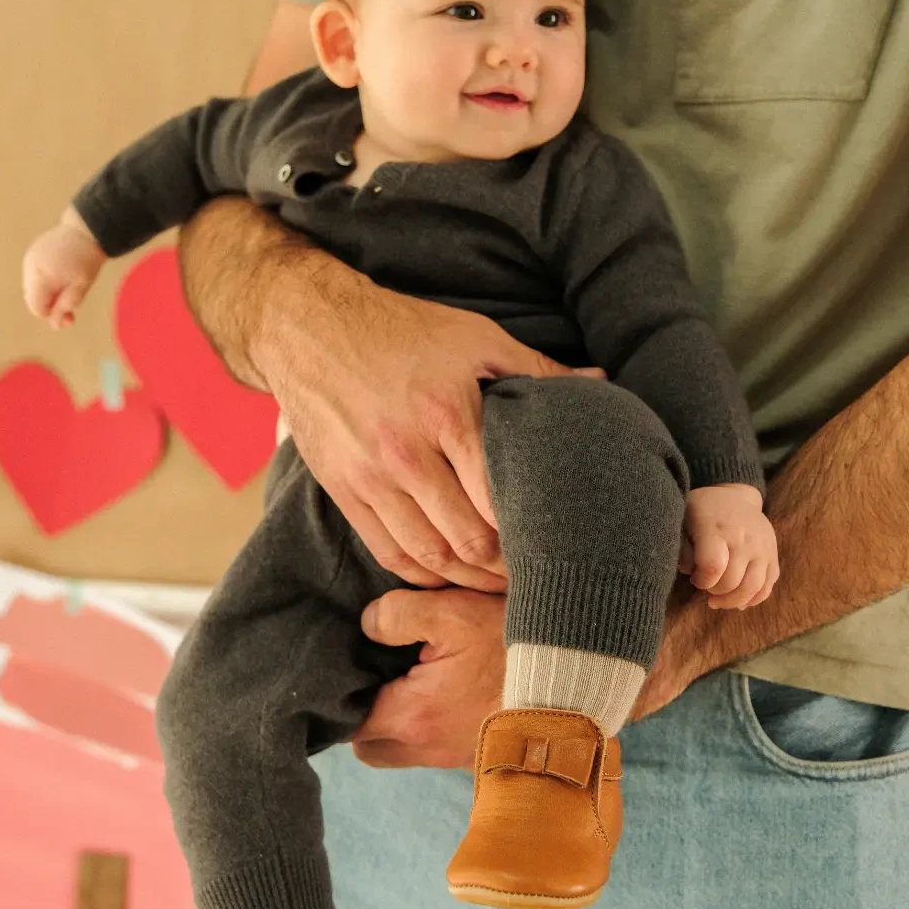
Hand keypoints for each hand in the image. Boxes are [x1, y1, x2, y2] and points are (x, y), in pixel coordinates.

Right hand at [22, 206, 105, 328]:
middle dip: (50, 306)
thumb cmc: (86, 260)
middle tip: (72, 310)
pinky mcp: (33, 254)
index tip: (69, 317)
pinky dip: (46, 283)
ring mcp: (30, 259)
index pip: (36, 307)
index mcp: (40, 275)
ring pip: (33, 288)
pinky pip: (35, 276)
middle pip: (32, 299)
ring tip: (69, 289)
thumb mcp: (80, 288)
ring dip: (48, 295)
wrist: (86, 230)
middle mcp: (30, 267)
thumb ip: (65, 306)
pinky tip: (62, 278)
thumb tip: (54, 325)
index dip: (51, 315)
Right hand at [257, 255, 602, 591]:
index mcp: (447, 412)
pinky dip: (422, 573)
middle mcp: (405, 453)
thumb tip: (600, 382)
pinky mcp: (342, 489)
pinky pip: (386, 552)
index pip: (499, 499)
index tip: (555, 545)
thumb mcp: (474, 337)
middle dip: (505, 567)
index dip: (531, 533)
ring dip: (467, 579)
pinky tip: (447, 572)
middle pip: (468, 541)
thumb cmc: (401, 329)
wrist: (309, 327)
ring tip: (496, 582)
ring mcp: (369, 476)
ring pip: (427, 556)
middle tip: (534, 575)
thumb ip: (538, 369)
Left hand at [352, 587, 505, 768]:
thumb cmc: (514, 648)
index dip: (340, 699)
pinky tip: (447, 688)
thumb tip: (368, 625)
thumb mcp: (451, 612)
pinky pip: (438, 748)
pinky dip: (432, 726)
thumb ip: (397, 615)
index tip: (347, 671)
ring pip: (405, 751)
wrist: (580, 678)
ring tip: (412, 678)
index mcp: (414, 717)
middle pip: (371, 749)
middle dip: (364, 719)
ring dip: (400, 723)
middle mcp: (431, 748)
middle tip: (376, 678)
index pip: (349, 725)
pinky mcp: (482, 754)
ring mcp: (458, 757)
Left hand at [679, 483, 778, 609]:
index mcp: (717, 529)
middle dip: (715, 591)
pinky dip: (753, 599)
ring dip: (733, 601)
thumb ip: (681, 548)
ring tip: (718, 600)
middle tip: (706, 587)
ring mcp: (763, 548)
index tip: (695, 578)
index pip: (713, 567)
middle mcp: (744, 539)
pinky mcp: (773, 555)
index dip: (701, 581)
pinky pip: (768, 585)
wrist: (735, 496)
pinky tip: (738, 602)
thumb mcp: (682, 519)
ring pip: (753, 588)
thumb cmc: (702, 511)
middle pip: (732, 581)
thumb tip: (691, 572)